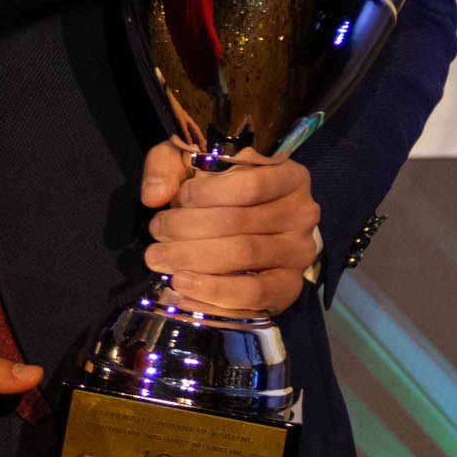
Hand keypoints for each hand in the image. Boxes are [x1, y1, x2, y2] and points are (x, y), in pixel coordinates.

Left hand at [139, 141, 320, 315]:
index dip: (208, 193)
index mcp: (287, 174)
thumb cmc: (213, 185)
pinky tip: (184, 290)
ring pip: (244, 256)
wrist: (237, 220)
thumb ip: (165, 168)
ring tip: (160, 259)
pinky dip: (215, 294)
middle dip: (188, 229)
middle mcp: (302, 213)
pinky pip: (254, 295)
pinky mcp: (289, 287)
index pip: (250, 184)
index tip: (178, 198)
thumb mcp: (187, 161)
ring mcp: (299, 252)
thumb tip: (154, 195)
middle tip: (156, 232)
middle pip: (240, 222)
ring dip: (195, 260)